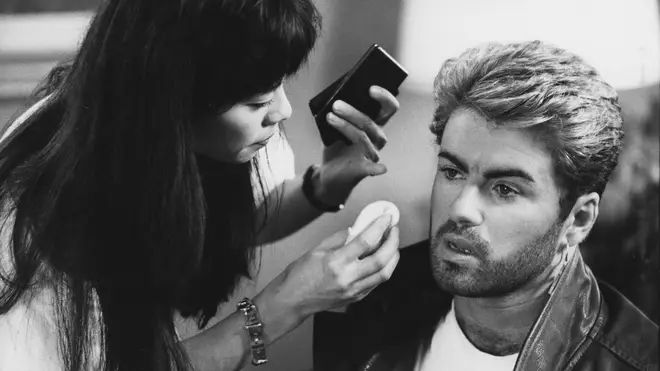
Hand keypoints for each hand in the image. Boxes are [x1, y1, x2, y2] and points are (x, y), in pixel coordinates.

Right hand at [257, 213, 399, 327]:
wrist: (291, 301)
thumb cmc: (299, 275)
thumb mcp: (316, 249)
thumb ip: (340, 238)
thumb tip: (358, 228)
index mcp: (336, 262)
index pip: (366, 241)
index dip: (380, 226)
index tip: (386, 217)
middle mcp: (347, 278)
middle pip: (381, 259)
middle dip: (393, 241)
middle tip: (394, 229)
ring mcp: (353, 290)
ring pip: (384, 274)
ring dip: (393, 256)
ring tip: (392, 243)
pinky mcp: (355, 298)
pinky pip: (376, 283)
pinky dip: (383, 269)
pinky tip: (382, 259)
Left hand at [316, 86, 399, 204]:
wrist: (330, 173)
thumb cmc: (336, 145)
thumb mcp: (336, 125)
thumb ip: (340, 112)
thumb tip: (336, 97)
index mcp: (375, 124)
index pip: (388, 108)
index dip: (384, 97)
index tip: (370, 88)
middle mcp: (377, 138)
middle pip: (370, 123)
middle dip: (353, 112)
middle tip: (336, 104)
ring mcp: (371, 154)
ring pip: (362, 137)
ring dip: (345, 126)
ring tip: (329, 117)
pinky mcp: (363, 170)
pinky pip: (372, 168)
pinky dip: (378, 168)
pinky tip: (382, 168)